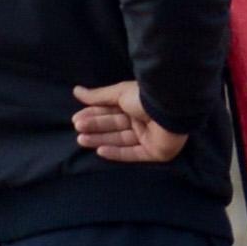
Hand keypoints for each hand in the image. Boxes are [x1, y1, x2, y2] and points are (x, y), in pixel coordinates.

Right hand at [71, 79, 188, 166]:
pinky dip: (117, 153)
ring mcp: (150, 136)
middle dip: (95, 127)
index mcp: (136, 105)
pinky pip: (133, 154)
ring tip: (81, 139)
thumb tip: (76, 91)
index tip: (76, 119)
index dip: (93, 115)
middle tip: (78, 129)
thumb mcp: (119, 93)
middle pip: (115, 126)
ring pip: (121, 140)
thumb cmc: (145, 98)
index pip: (111, 111)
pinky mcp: (156, 151)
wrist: (170, 109)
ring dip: (100, 140)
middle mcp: (143, 120)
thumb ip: (98, 96)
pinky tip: (100, 151)